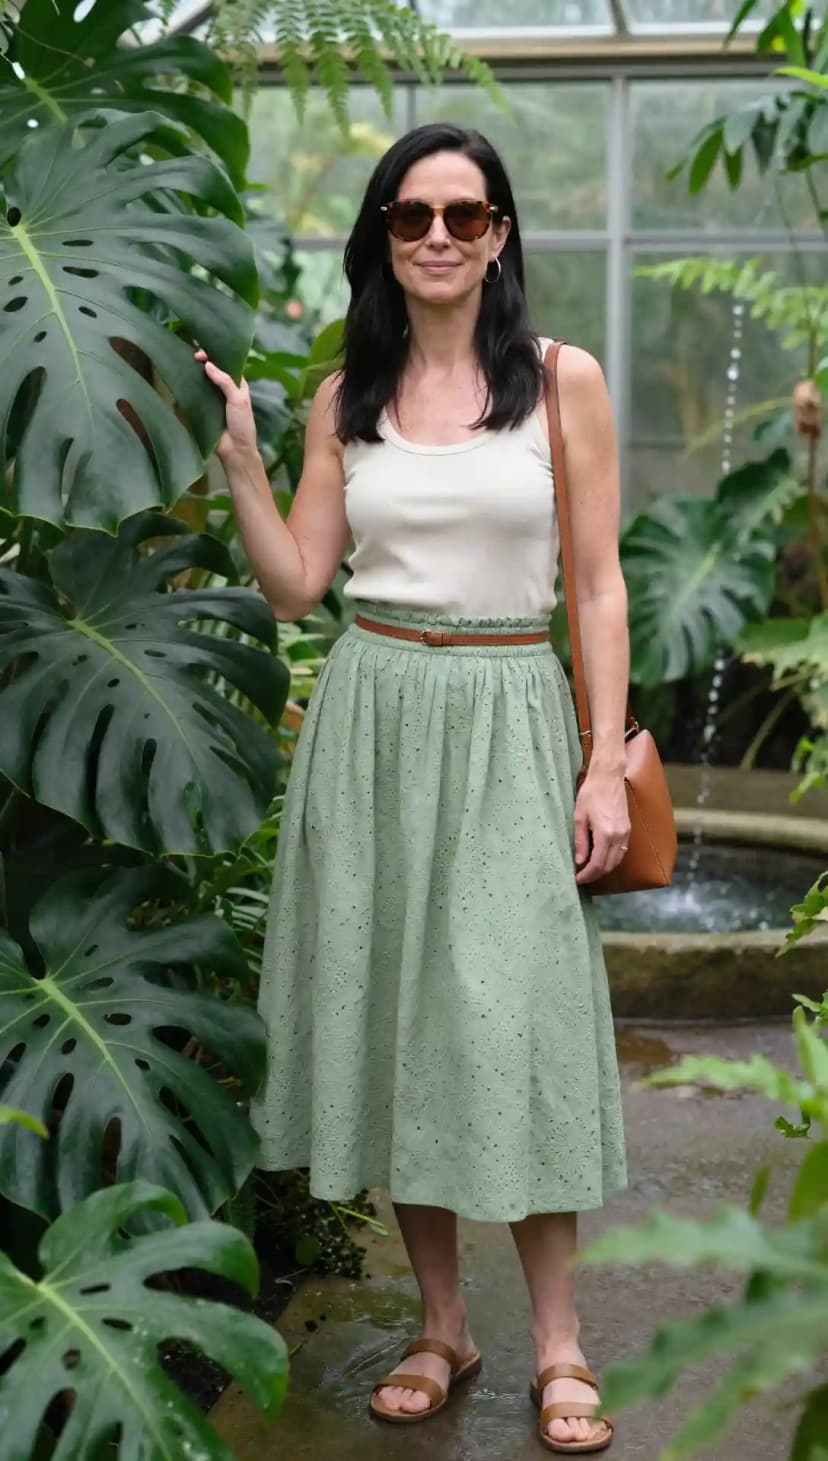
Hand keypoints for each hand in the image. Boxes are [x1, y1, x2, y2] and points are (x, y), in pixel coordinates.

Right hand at [194, 349, 257, 463]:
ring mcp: (214, 399)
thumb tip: (208, 365)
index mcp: (238, 385)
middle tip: (193, 357)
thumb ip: (224, 381)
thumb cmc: (242, 423)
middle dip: (203, 362)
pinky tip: (182, 379)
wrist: (235, 450)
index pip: (227, 365)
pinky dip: (190, 388)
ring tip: (185, 363)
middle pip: (213, 371)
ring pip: (204, 382)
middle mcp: (226, 390)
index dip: (216, 356)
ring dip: (195, 373)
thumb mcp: (237, 399)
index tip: (203, 352)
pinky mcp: (204, 409)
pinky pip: (197, 396)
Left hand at [573, 764, 629, 885]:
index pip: (598, 864)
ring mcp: (625, 832)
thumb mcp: (579, 817)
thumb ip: (580, 841)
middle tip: (582, 878)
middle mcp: (619, 836)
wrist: (608, 776)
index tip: (578, 879)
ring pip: (617, 860)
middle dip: (595, 875)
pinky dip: (611, 859)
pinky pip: (621, 851)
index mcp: (606, 834)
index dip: (587, 875)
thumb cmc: (591, 793)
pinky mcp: (627, 828)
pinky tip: (601, 858)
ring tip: (590, 870)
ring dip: (604, 869)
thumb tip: (579, 861)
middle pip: (609, 865)